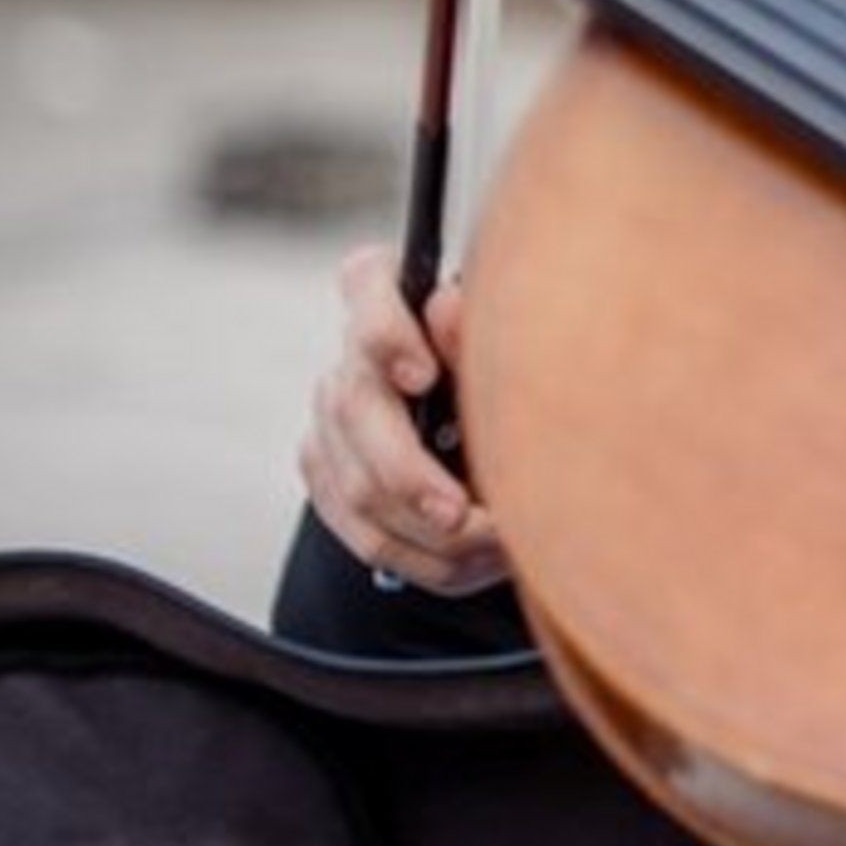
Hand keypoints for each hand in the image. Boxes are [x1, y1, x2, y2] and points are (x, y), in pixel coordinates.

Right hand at [300, 246, 512, 598]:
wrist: (499, 428)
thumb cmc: (513, 370)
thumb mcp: (515, 345)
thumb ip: (481, 328)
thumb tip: (450, 311)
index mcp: (390, 294)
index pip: (365, 285)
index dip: (385, 332)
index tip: (423, 375)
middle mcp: (352, 355)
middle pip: (355, 409)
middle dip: (409, 474)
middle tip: (462, 515)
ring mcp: (332, 418)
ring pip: (355, 487)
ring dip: (427, 533)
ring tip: (496, 545)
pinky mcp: (331, 475)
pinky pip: (365, 534)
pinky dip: (424, 558)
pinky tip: (476, 560)